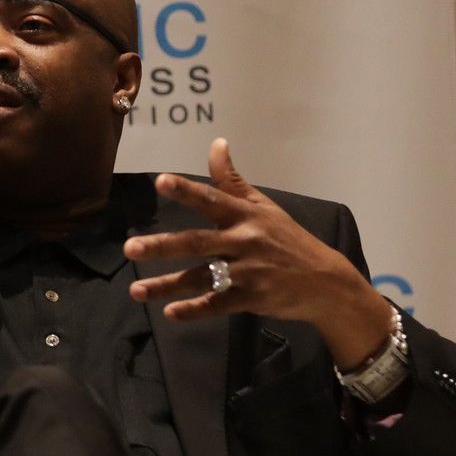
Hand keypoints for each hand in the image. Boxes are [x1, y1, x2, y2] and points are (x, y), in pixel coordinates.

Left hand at [124, 138, 394, 368]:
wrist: (325, 281)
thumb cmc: (288, 240)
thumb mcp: (264, 206)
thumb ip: (233, 180)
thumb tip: (216, 143)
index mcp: (246, 216)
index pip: (212, 199)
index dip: (186, 191)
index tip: (160, 181)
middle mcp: (244, 242)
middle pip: (198, 243)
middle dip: (162, 246)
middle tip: (130, 248)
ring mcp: (248, 272)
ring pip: (201, 278)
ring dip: (167, 285)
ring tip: (136, 290)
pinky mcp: (251, 299)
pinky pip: (217, 305)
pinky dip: (194, 310)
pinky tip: (170, 312)